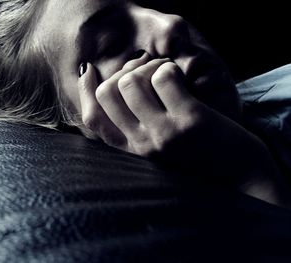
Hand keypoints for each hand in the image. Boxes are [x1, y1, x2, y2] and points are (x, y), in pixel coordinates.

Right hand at [78, 52, 199, 155]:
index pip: (92, 118)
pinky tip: (182, 78)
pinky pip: (164, 77)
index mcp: (131, 151)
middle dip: (124, 71)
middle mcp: (141, 144)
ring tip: (166, 72)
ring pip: (132, 81)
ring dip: (150, 65)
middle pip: (108, 93)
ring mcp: (163, 133)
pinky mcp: (188, 121)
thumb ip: (134, 126)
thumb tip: (116, 86)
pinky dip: (171, 68)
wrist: (240, 179)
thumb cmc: (198, 157)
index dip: (85, 89)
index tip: (89, 69)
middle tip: (144, 68)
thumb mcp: (157, 147)